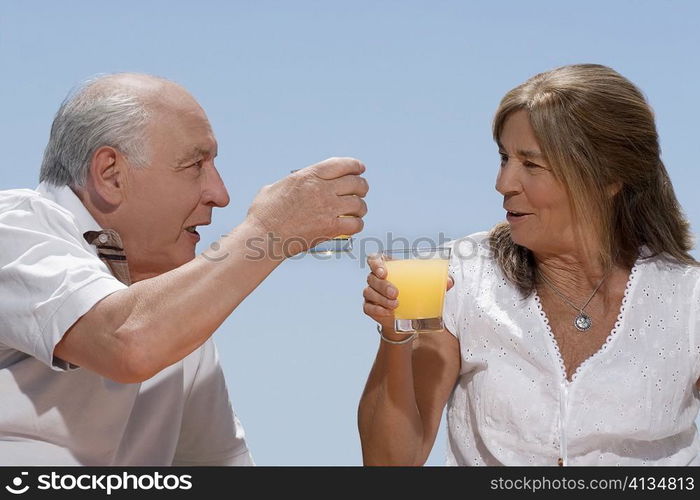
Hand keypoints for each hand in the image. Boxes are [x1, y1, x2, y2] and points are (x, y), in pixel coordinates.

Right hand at [246, 157, 368, 255]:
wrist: (263, 236)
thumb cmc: (264, 214)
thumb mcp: (275, 187)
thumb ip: (290, 182)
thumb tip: (293, 184)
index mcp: (309, 175)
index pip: (342, 164)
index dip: (355, 166)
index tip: (360, 169)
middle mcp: (321, 189)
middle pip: (356, 183)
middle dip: (361, 187)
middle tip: (360, 193)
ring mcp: (327, 208)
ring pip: (359, 204)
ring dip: (360, 208)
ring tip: (357, 212)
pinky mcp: (330, 228)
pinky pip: (356, 224)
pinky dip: (356, 224)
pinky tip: (352, 225)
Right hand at [362, 255, 453, 334]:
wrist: (407, 319)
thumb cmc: (414, 295)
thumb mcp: (424, 287)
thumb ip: (437, 282)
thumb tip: (449, 281)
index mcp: (387, 268)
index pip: (374, 259)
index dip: (375, 263)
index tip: (384, 272)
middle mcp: (375, 279)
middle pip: (372, 278)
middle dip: (383, 286)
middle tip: (396, 293)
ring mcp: (370, 293)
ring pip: (369, 293)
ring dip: (381, 299)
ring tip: (396, 305)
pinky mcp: (369, 307)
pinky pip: (369, 308)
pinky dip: (378, 311)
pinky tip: (388, 313)